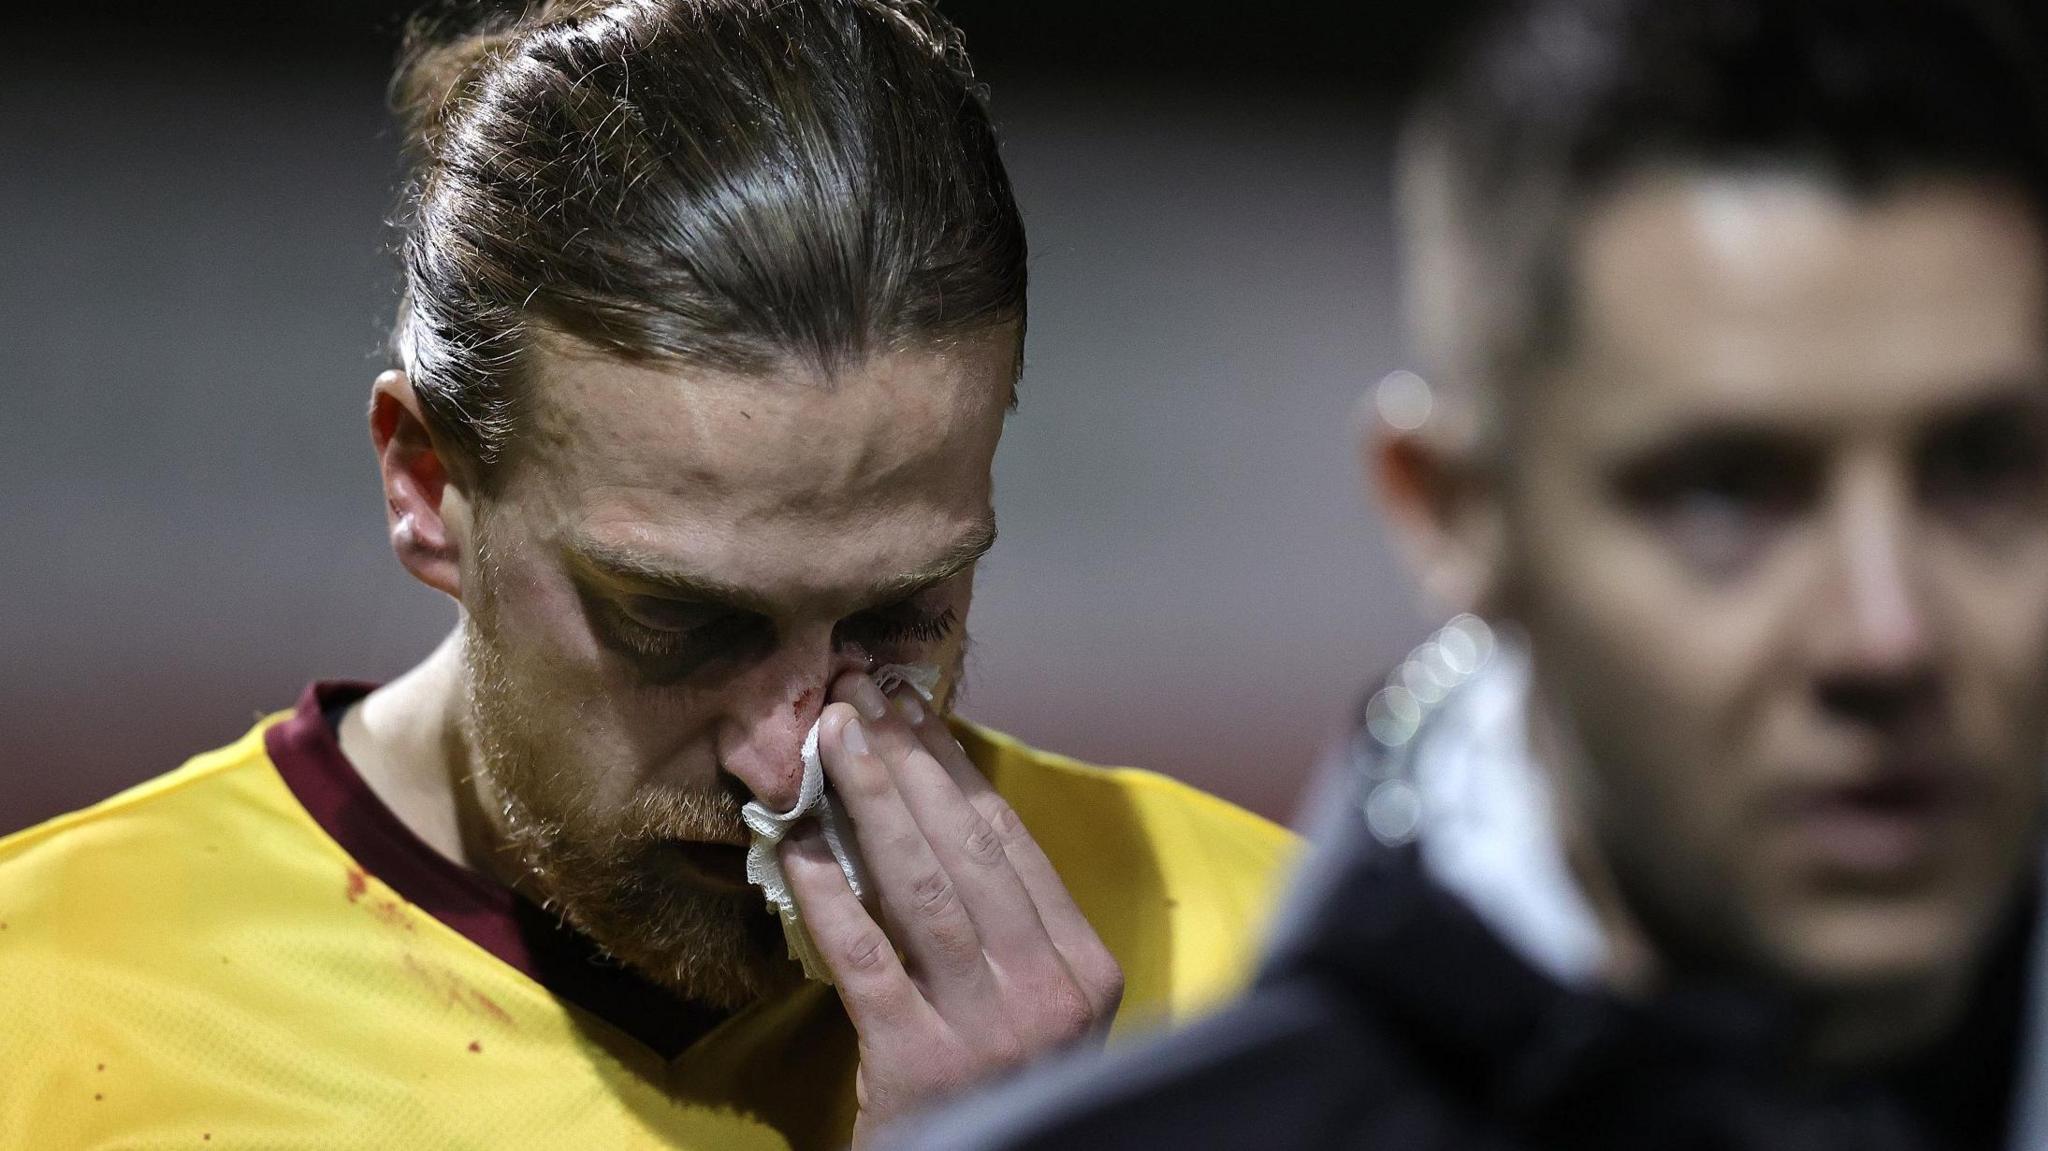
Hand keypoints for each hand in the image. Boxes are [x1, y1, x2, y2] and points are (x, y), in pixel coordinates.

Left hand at [780, 670, 1123, 1147]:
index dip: (955, 765)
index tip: (911, 706)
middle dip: (908, 762)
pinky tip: (795, 843)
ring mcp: (987, 1030)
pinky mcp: (918, 1063)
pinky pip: (865, 958)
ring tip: (834, 738)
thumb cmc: (997, 1084)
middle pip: (968, 850)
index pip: (1012, 842)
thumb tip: (930, 802)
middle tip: (858, 695)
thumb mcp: (1032, 1001)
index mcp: (1085, 968)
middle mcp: (1048, 993)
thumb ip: (1004, 921)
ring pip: (922, 890)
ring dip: (872, 802)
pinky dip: (827, 893)